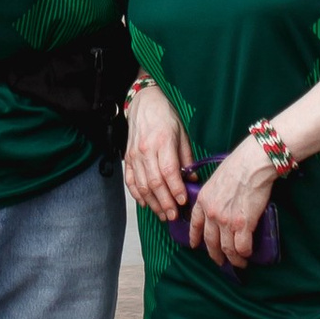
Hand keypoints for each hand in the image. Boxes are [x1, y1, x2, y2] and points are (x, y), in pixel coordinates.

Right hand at [122, 81, 191, 221]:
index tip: (183, 202)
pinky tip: (146, 203)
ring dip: (153, 203)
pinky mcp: (127, 158)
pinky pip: (130, 181)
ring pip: (142, 185)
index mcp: (163, 142)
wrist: (144, 102)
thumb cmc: (166, 117)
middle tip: (174, 216)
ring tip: (163, 214)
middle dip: (165, 203)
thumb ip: (186, 158)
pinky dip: (137, 195)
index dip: (176, 189)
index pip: (169, 171)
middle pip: (155, 183)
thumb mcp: (182, 133)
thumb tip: (192, 180)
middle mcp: (146, 150)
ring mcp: (134, 155)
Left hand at [189, 139, 276, 270]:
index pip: (195, 224)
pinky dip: (244, 253)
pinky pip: (241, 247)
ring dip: (233, 259)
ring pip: (227, 249)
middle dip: (215, 254)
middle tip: (220, 261)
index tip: (195, 245)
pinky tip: (247, 253)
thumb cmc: (237, 166)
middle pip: (210, 242)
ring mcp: (226, 221)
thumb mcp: (216, 179)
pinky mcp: (242, 225)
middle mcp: (211, 213)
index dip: (195, 237)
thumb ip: (214, 194)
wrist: (251, 164)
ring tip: (239, 262)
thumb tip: (221, 203)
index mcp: (203, 200)